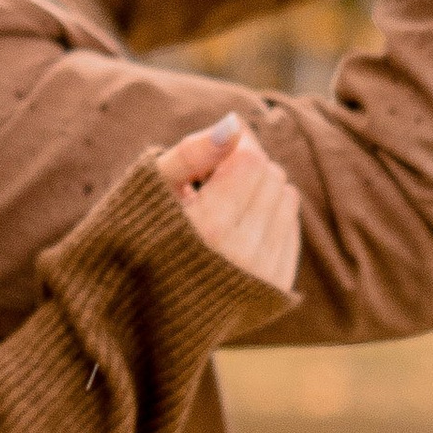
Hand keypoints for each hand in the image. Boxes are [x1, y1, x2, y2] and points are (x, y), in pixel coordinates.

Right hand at [156, 115, 301, 296]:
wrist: (141, 308)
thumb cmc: (140, 237)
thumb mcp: (152, 189)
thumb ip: (191, 153)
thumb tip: (235, 124)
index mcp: (209, 229)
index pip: (252, 160)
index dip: (234, 147)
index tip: (210, 158)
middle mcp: (242, 254)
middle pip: (271, 176)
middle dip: (246, 168)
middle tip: (211, 185)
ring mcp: (263, 275)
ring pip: (287, 198)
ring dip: (260, 191)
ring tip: (222, 208)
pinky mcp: (276, 287)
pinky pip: (292, 228)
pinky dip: (270, 217)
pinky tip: (238, 227)